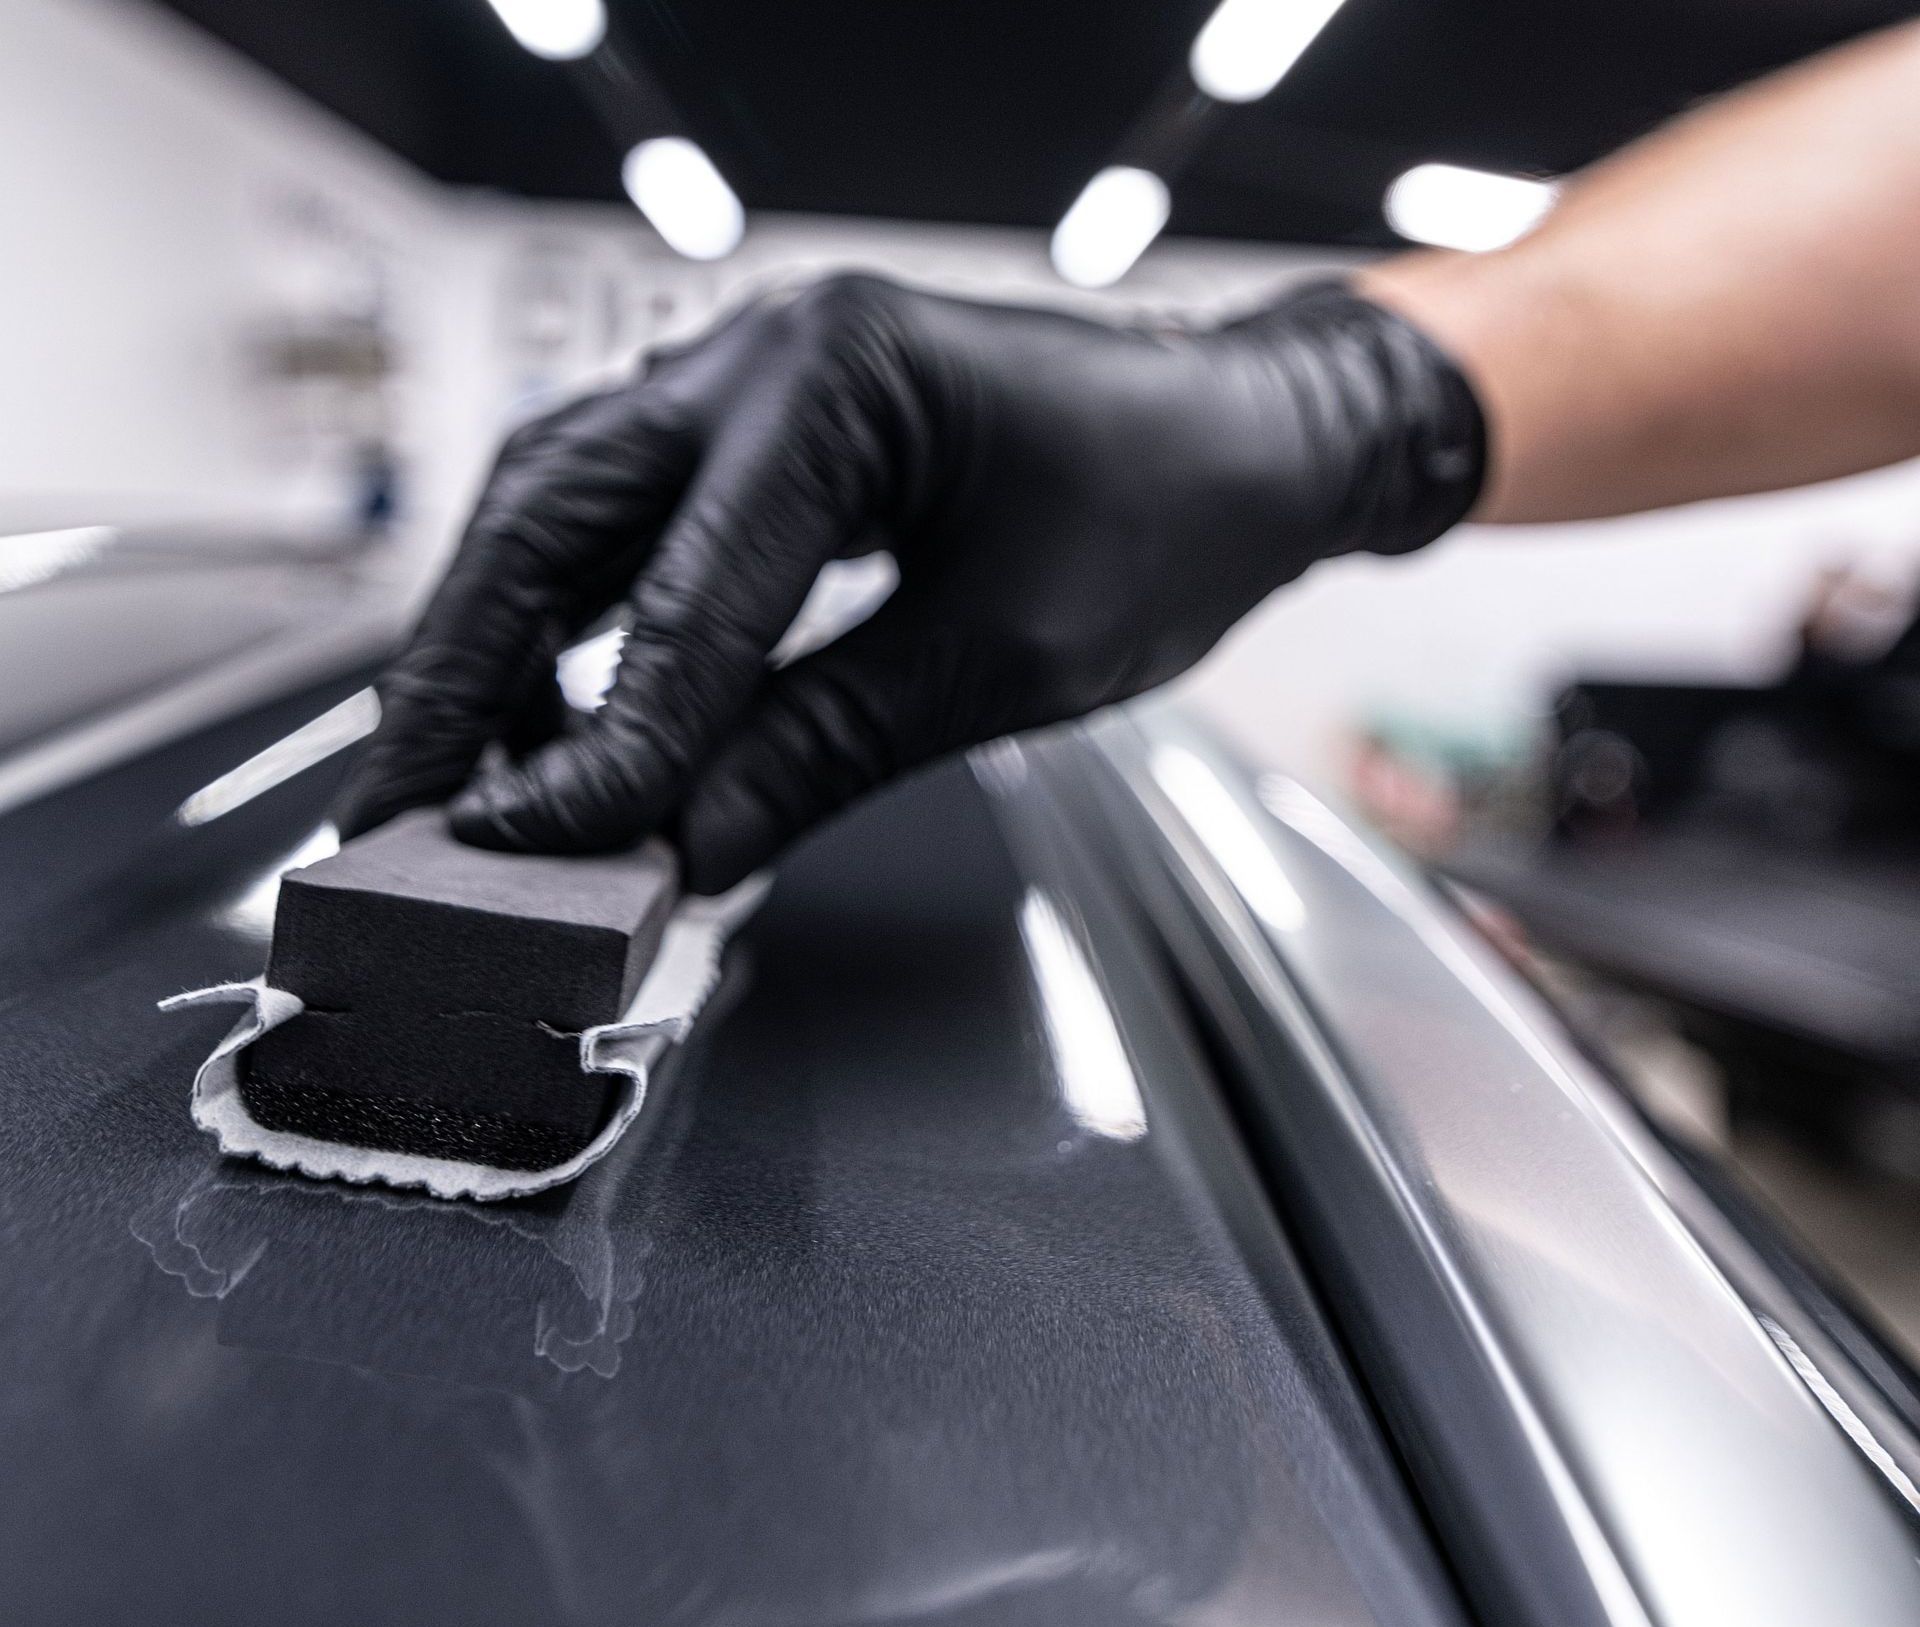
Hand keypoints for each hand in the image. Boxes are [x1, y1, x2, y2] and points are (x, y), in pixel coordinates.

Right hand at [335, 275, 1483, 891]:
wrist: (1248, 448)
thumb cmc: (1170, 519)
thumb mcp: (1000, 658)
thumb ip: (820, 747)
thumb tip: (675, 846)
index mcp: (837, 378)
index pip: (676, 597)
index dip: (595, 746)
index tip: (526, 852)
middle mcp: (768, 354)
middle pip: (550, 511)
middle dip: (463, 667)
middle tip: (398, 804)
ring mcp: (758, 379)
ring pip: (563, 506)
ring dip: (499, 637)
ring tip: (459, 770)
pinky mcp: (772, 430)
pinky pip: (632, 517)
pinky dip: (578, 614)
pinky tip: (561, 702)